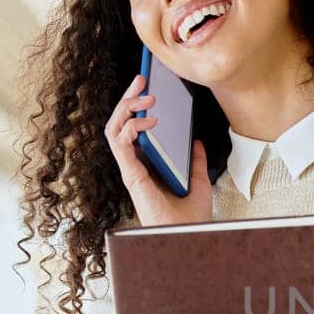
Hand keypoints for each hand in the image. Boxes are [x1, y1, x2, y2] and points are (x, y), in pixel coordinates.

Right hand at [104, 73, 214, 226]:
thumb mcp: (199, 180)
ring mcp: (130, 169)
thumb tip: (195, 140)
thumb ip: (194, 160)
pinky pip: (120, 144)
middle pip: (121, 124)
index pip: (133, 129)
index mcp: (146, 165)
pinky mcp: (131, 175)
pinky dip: (131, 126)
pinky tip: (149, 119)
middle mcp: (134, 165)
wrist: (189, 234)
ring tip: (145, 96)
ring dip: (126, 108)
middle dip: (128, 98)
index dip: (136, 106)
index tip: (148, 86)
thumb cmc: (190, 216)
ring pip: (114, 129)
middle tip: (141, 79)